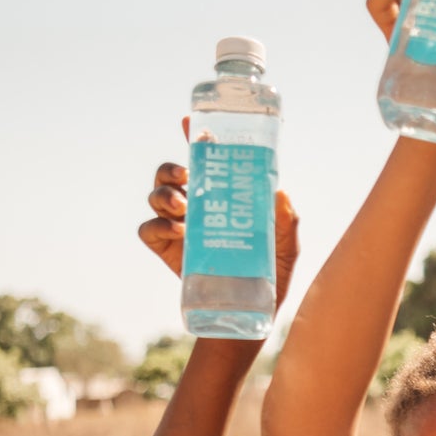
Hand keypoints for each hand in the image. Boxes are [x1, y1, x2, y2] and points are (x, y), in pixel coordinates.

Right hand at [137, 154, 301, 306]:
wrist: (249, 312)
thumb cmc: (270, 274)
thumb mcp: (286, 246)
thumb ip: (286, 220)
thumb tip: (279, 192)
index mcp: (223, 197)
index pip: (205, 161)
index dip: (194, 139)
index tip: (189, 122)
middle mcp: (197, 206)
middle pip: (170, 174)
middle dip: (171, 168)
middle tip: (186, 176)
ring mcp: (178, 227)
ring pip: (156, 196)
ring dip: (164, 194)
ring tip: (184, 207)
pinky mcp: (166, 249)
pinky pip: (148, 229)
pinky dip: (157, 225)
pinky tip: (178, 230)